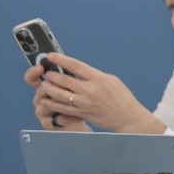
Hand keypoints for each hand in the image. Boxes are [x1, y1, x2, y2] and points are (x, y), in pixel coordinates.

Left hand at [34, 53, 161, 133]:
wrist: (128, 117)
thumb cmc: (122, 98)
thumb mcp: (111, 80)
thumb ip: (94, 75)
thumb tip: (79, 71)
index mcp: (98, 78)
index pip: (76, 66)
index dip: (61, 59)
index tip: (51, 56)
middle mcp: (90, 90)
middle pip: (64, 79)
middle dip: (52, 75)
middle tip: (47, 73)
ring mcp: (84, 102)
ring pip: (60, 94)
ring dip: (49, 88)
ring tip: (45, 85)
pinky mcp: (82, 113)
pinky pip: (62, 108)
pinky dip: (52, 104)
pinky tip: (46, 100)